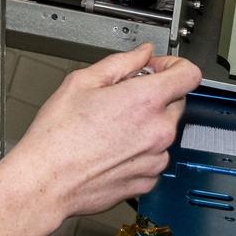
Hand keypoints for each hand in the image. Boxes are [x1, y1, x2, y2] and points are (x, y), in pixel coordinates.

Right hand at [4, 44, 201, 219]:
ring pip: (163, 131)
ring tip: (110, 127)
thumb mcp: (82, 82)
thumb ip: (121, 62)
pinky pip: (153, 157)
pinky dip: (140, 150)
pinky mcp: (148, 181)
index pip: (189, 74)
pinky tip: (112, 148)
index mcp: (145, 101)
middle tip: (123, 97)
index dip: (175, 65)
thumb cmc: (57, 137)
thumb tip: (142, 54)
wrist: (46, 181)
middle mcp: (158, 131)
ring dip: (146, 124)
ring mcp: (155, 159)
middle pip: (176, 101)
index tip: (158, 69)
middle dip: (155, 94)